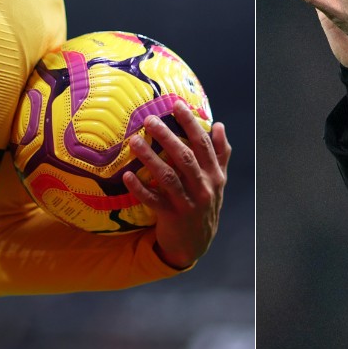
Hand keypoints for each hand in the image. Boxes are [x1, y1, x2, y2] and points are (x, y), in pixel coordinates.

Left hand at [124, 100, 229, 268]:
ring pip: (168, 177)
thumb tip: (219, 125)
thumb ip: (220, 154)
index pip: (202, 144)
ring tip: (134, 141)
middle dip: (167, 137)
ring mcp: (188, 203)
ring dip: (150, 158)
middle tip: (149, 120)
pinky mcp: (172, 217)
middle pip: (185, 157)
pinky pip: (153, 200)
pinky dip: (140, 188)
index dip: (190, 123)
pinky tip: (128, 176)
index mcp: (215, 175)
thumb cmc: (204, 204)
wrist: (196, 244)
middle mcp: (204, 187)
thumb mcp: (218, 180)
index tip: (176, 105)